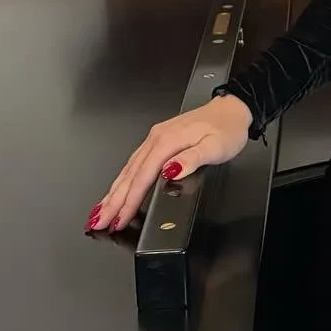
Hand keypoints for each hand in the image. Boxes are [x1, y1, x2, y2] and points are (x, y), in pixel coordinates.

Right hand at [85, 93, 252, 233]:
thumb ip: (190, 160)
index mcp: (167, 142)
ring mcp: (155, 139)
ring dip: (113, 192)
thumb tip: (169, 171)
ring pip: (128, 170)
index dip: (129, 202)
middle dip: (112, 201)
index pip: (142, 178)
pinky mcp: (158, 141)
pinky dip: (123, 180)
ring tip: (101, 211)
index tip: (119, 220)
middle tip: (97, 222)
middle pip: (129, 176)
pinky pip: (135, 164)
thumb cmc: (226, 128)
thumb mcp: (215, 147)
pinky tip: (117, 189)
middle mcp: (156, 139)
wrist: (232, 108)